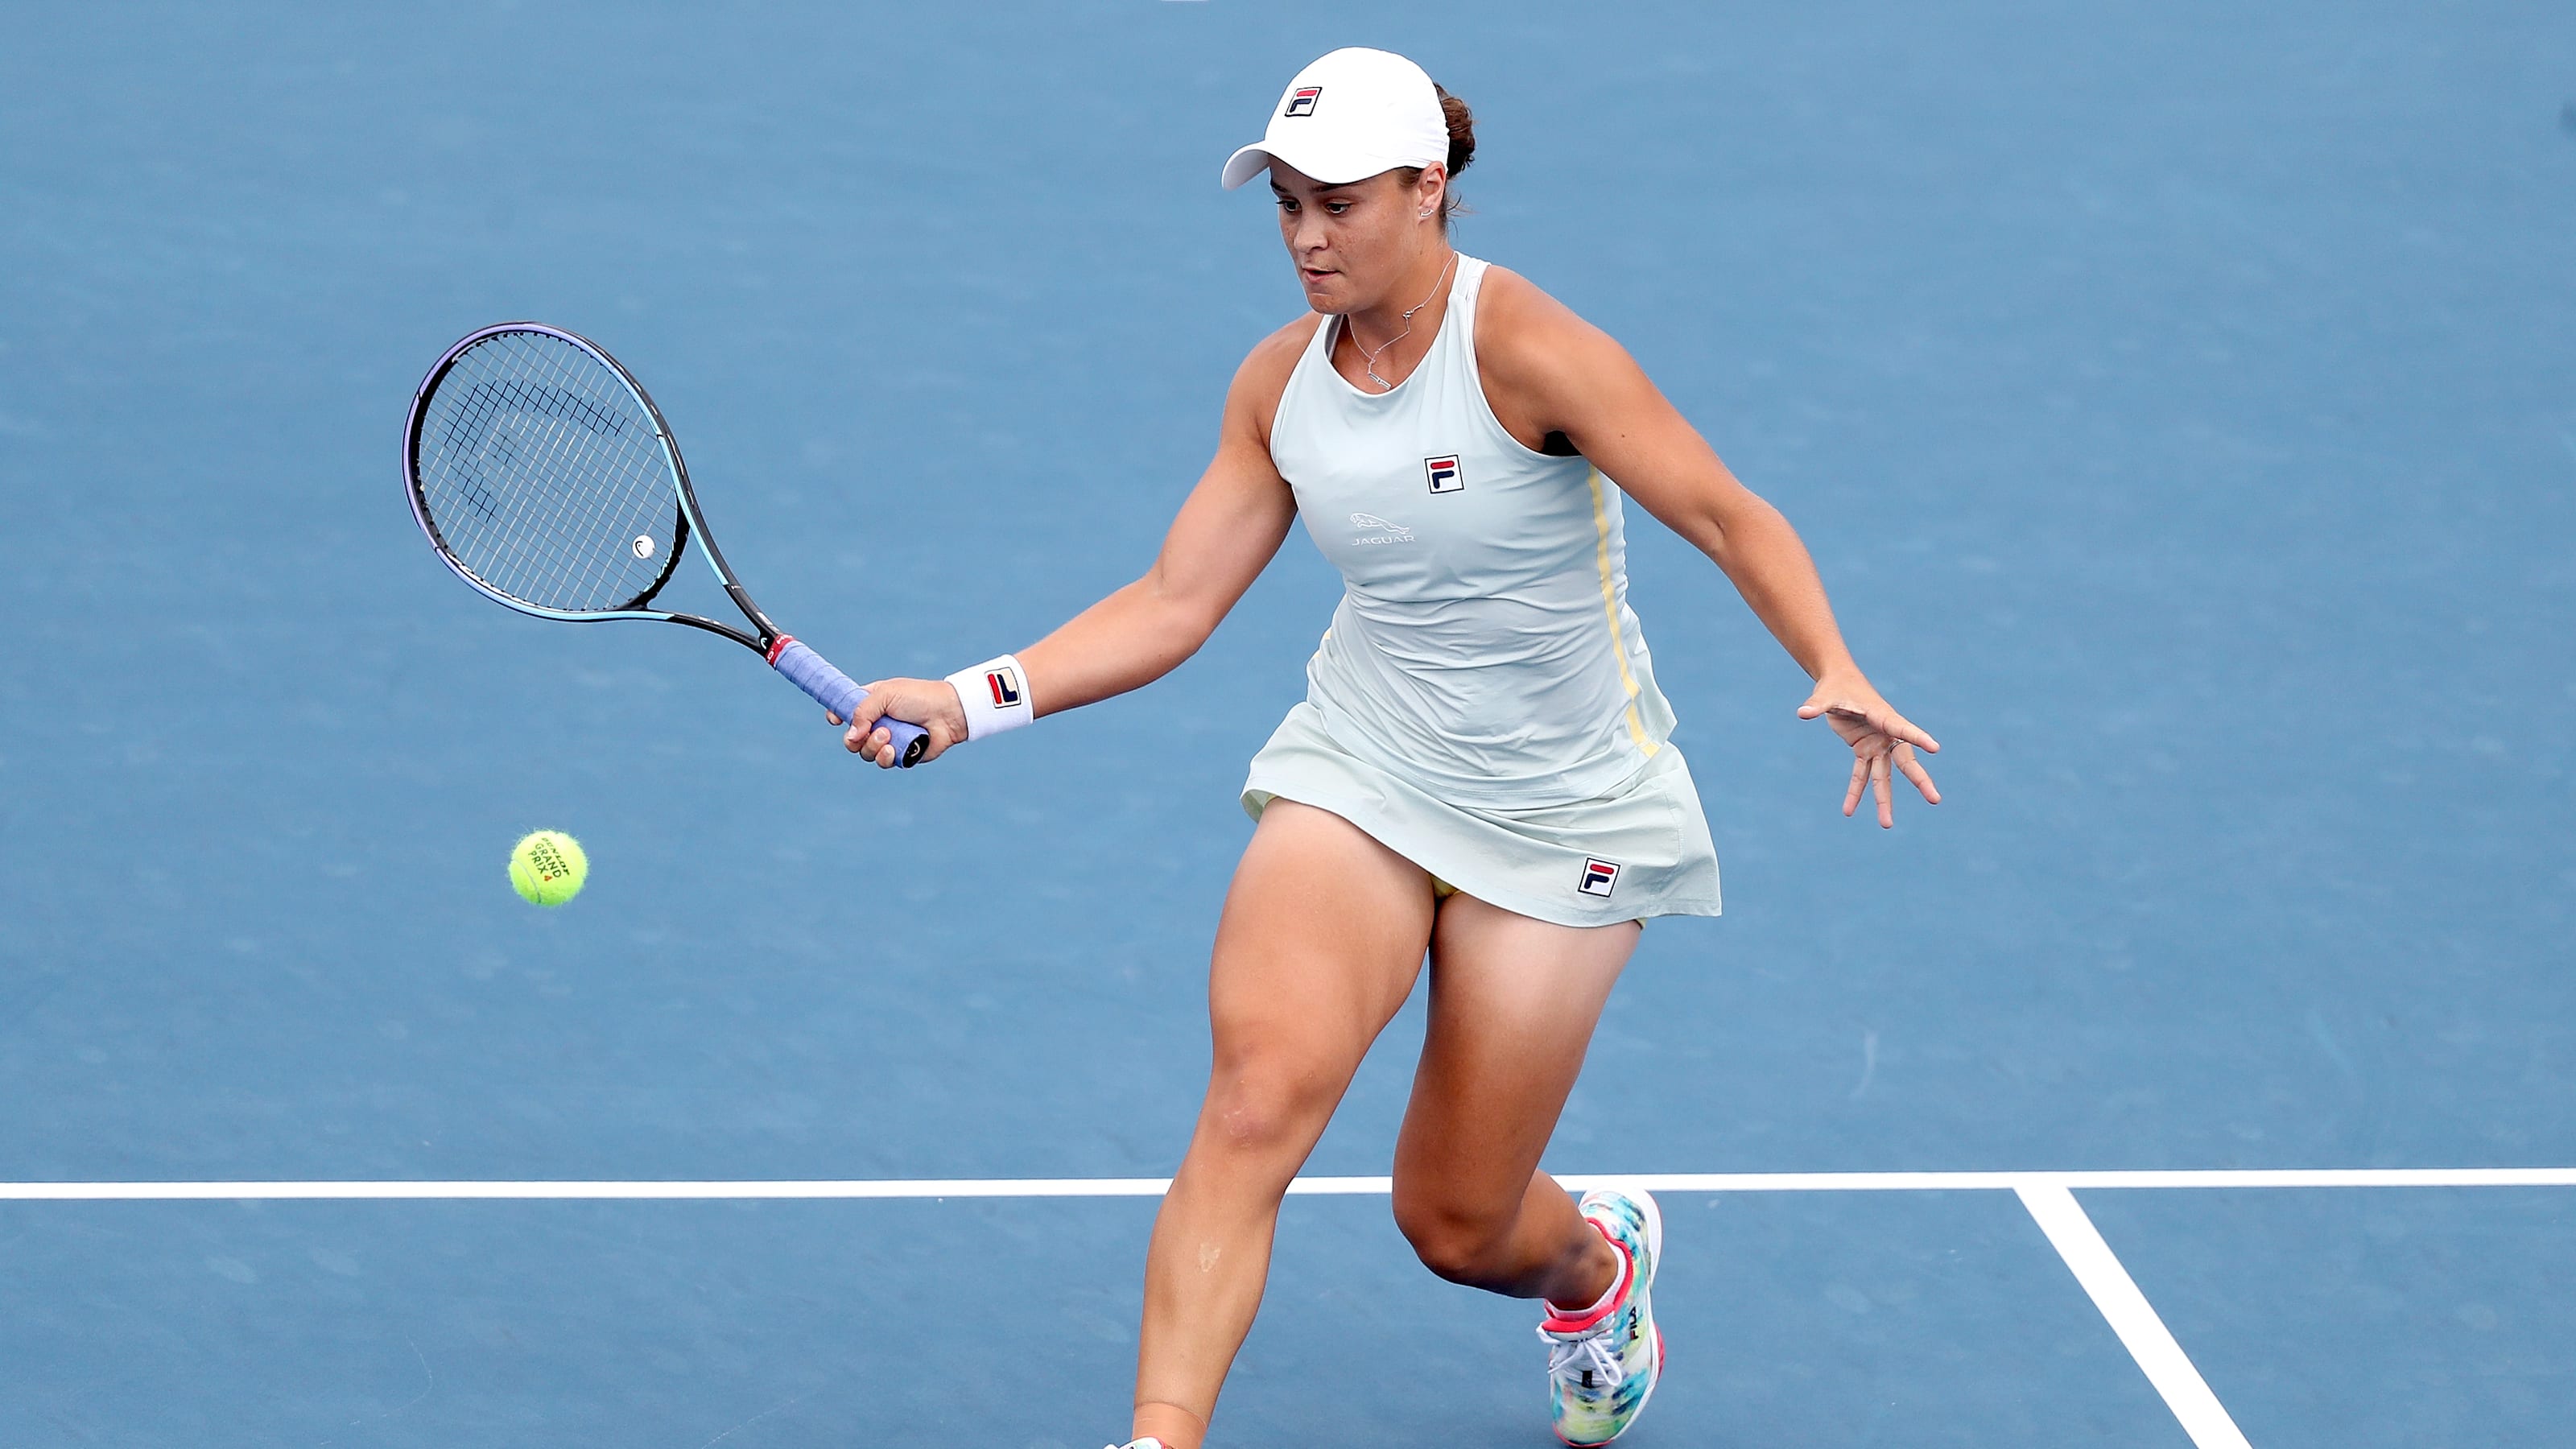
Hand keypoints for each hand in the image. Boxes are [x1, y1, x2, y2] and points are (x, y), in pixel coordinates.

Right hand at [824, 677, 969, 768]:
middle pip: (851, 739)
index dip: (836, 716)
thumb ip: (862, 712)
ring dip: (873, 746)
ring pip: (865, 753)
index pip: (845, 711)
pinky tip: (893, 750)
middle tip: (872, 731)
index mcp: (871, 703)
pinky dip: (885, 757)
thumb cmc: (919, 697)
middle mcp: (877, 723)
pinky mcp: (900, 755)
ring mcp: (888, 740)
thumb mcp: (886, 695)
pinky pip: (883, 762)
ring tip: (888, 736)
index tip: (834, 720)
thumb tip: (849, 736)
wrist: (947, 713)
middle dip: (855, 739)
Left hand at [1797, 678, 1939, 827]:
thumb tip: (1802, 713)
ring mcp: (1876, 745)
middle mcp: (1885, 734)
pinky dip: (1854, 792)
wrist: (1838, 685)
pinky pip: (1861, 775)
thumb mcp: (1825, 696)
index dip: (1917, 737)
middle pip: (1905, 760)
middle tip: (1935, 799)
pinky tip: (1848, 810)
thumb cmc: (1837, 687)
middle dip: (1919, 780)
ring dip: (1883, 799)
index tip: (1934, 748)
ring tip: (1887, 824)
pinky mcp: (1864, 750)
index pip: (1902, 728)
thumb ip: (1817, 705)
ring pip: (1884, 776)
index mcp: (1883, 716)